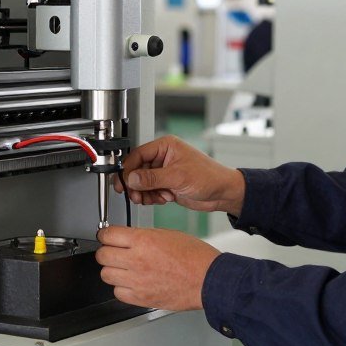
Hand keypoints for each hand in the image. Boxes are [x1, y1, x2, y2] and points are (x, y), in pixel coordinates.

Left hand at [96, 225, 220, 310]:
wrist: (209, 279)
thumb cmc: (194, 257)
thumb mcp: (167, 234)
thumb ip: (143, 236)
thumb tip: (127, 238)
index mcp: (143, 241)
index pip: (107, 235)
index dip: (105, 234)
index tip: (107, 236)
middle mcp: (137, 260)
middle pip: (102, 255)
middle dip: (107, 251)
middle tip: (114, 251)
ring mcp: (137, 281)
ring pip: (106, 275)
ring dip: (113, 270)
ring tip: (124, 268)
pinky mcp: (141, 298)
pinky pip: (118, 293)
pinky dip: (122, 288)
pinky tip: (132, 282)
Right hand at [116, 135, 245, 215]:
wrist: (222, 193)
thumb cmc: (209, 177)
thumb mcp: (177, 176)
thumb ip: (152, 178)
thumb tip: (132, 178)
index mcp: (165, 146)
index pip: (138, 155)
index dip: (128, 169)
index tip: (123, 182)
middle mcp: (163, 157)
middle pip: (137, 170)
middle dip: (136, 185)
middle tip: (134, 195)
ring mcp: (164, 172)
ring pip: (142, 183)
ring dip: (144, 193)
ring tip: (153, 198)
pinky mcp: (166, 184)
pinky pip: (150, 191)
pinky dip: (152, 198)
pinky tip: (162, 198)